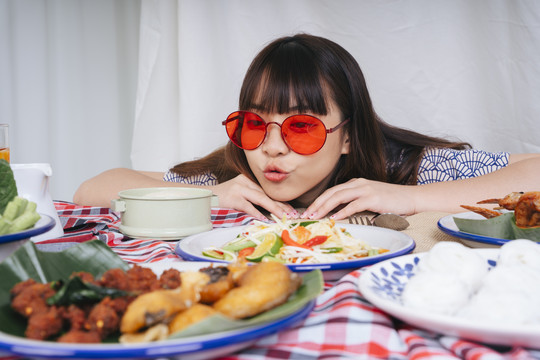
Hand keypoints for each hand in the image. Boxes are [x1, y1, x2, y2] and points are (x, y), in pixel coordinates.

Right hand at [209, 175, 296, 219]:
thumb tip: (268, 212)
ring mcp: (238, 189)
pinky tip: (265, 219)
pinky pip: (248, 206)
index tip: (291, 210)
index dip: (280, 201)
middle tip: (293, 214)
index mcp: (247, 180)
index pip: (267, 191)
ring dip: (274, 208)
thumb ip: (251, 200)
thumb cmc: (220, 200)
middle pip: (267, 194)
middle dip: (281, 205)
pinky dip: (257, 213)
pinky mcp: (232, 198)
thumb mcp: (237, 196)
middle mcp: (244, 182)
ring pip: (261, 198)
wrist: (202, 198)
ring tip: (284, 216)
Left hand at [301, 178, 416, 219]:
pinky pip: (353, 204)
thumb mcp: (370, 200)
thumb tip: (338, 214)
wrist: (412, 197)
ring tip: (315, 217)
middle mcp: (358, 184)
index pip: (332, 191)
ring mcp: (365, 189)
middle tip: (306, 216)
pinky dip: (342, 212)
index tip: (309, 212)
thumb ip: (355, 203)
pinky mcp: (373, 197)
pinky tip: (334, 219)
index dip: (319, 201)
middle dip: (317, 204)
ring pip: (338, 197)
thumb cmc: (392, 202)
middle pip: (331, 192)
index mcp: (356, 183)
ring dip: (324, 207)